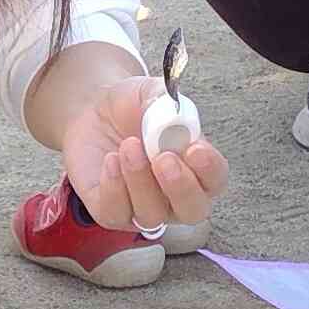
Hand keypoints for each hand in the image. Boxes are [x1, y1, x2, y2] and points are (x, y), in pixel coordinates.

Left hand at [61, 72, 227, 234]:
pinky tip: (110, 161)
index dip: (210, 169)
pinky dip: (113, 188)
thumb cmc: (132, 108)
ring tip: (128, 146)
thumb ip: (166, 103)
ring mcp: (144, 208)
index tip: (195, 149)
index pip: (215, 180)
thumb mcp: (150, 94)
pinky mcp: (112, 211)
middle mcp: (175, 196)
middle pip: (192, 210)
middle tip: (164, 159)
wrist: (93, 113)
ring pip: (151, 214)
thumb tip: (173, 117)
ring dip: (140, 180)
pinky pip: (116, 213)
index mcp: (196, 168)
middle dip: (181, 188)